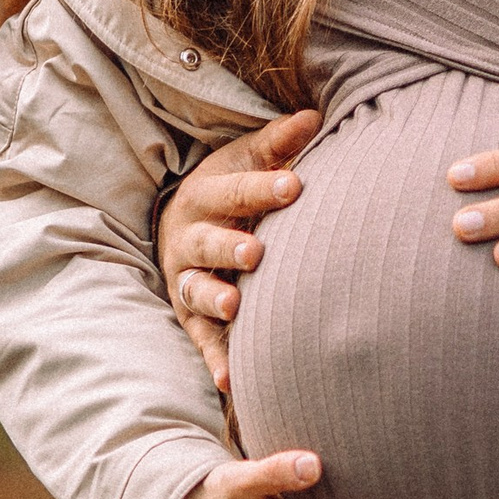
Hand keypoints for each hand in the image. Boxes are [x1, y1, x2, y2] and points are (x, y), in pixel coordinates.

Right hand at [158, 108, 320, 387]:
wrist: (183, 221)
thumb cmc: (230, 187)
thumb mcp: (247, 158)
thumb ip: (278, 143)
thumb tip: (315, 117)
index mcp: (206, 194)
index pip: (236, 189)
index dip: (265, 188)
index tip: (296, 186)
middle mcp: (189, 237)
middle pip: (207, 241)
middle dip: (229, 246)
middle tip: (256, 251)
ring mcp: (187, 278)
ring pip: (197, 289)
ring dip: (215, 298)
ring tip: (235, 306)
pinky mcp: (191, 316)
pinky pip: (201, 339)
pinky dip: (215, 358)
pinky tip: (231, 380)